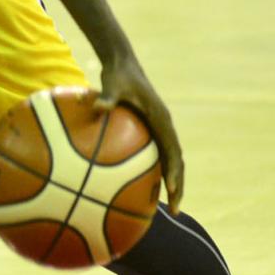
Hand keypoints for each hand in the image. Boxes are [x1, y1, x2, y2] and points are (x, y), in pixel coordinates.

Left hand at [96, 51, 183, 217]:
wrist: (122, 63)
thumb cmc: (117, 74)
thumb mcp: (112, 84)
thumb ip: (106, 97)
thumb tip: (96, 106)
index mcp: (161, 118)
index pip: (172, 150)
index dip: (174, 171)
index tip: (172, 190)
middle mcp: (165, 126)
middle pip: (177, 162)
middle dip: (178, 187)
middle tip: (174, 211)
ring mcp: (159, 130)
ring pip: (170, 162)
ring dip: (171, 184)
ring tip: (165, 209)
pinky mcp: (150, 132)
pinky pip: (156, 157)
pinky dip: (155, 174)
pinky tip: (141, 192)